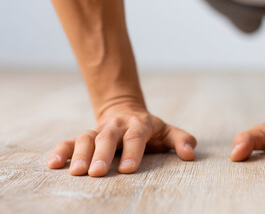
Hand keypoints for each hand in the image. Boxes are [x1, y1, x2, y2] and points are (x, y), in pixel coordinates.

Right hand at [47, 103, 196, 176]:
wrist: (125, 111)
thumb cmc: (149, 128)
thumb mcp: (167, 131)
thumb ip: (181, 140)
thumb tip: (190, 154)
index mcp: (139, 124)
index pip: (136, 136)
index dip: (133, 152)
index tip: (128, 169)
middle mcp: (117, 126)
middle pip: (108, 137)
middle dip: (102, 154)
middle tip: (96, 173)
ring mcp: (99, 130)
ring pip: (86, 137)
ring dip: (79, 154)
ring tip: (75, 173)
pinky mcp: (85, 135)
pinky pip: (70, 141)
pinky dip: (61, 150)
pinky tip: (53, 164)